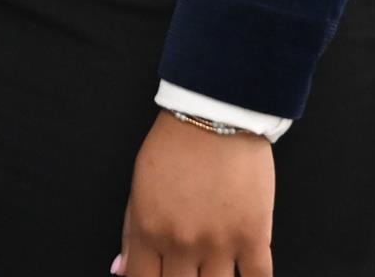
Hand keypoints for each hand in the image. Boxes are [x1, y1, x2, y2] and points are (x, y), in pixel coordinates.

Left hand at [116, 111, 272, 276]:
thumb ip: (131, 233)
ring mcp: (220, 243)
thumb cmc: (175, 146)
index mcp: (149, 231)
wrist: (217, 115)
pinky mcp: (254, 237)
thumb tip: (121, 270)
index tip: (157, 276)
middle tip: (185, 269)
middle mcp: (182, 243)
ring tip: (208, 272)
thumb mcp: (140, 186)